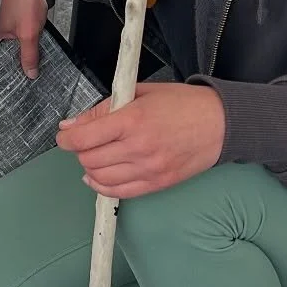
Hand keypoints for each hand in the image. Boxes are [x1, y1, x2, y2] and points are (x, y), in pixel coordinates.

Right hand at [0, 0, 47, 77]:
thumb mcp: (30, 33)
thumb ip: (29, 55)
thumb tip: (29, 71)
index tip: (4, 72)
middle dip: (4, 52)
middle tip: (15, 57)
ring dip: (7, 40)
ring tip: (17, 35)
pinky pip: (1, 24)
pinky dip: (9, 28)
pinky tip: (17, 26)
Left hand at [56, 82, 225, 198]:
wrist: (221, 123)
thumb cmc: (184, 105)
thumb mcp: (139, 93)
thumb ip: (103, 109)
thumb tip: (72, 125)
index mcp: (133, 121)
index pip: (82, 138)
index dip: (66, 138)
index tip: (65, 136)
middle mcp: (139, 148)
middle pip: (88, 159)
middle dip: (79, 151)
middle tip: (85, 142)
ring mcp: (149, 169)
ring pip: (99, 178)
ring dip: (90, 168)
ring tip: (96, 155)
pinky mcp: (158, 183)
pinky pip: (119, 192)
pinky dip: (103, 186)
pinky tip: (100, 176)